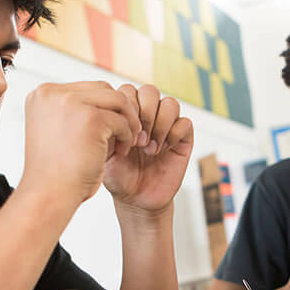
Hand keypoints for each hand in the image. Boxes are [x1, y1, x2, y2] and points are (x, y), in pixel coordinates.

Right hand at [21, 81, 140, 204]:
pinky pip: (122, 121)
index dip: (103, 108)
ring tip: (125, 143)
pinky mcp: (90, 118)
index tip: (107, 131)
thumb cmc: (55, 172)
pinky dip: (126, 137)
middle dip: (118, 112)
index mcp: (42, 95)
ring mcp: (71, 103)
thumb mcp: (57, 132)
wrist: (48, 195)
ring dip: (127, 122)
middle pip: (103, 89)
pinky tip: (120, 153)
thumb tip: (110, 97)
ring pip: (117, 100)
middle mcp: (53, 93)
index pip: (85, 89)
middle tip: (123, 135)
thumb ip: (74, 111)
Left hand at [102, 84, 193, 214]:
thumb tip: (110, 111)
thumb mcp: (104, 151)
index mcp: (127, 113)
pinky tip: (163, 151)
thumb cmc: (118, 175)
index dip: (127, 109)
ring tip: (150, 149)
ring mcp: (167, 125)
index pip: (129, 91)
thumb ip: (105, 128)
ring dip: (160, 125)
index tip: (123, 135)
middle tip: (139, 141)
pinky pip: (185, 123)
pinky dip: (174, 135)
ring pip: (171, 103)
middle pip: (150, 91)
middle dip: (145, 114)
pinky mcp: (183, 138)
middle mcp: (148, 114)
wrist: (136, 199)